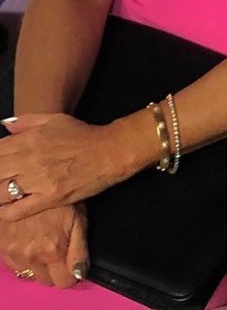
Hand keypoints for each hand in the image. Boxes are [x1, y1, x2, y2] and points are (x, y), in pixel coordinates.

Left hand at [0, 113, 134, 219]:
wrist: (109, 152)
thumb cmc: (82, 134)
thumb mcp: (55, 119)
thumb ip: (27, 121)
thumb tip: (5, 126)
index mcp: (30, 139)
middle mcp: (30, 159)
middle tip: (0, 179)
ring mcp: (38, 180)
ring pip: (0, 193)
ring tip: (1, 194)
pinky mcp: (49, 198)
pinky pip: (17, 210)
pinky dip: (5, 212)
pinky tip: (3, 210)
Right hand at [0, 203, 87, 287]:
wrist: (28, 180)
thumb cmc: (58, 195)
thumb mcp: (78, 217)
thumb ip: (80, 250)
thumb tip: (80, 273)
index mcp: (53, 250)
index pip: (65, 282)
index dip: (71, 272)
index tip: (72, 262)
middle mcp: (32, 256)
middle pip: (46, 280)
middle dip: (54, 268)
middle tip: (57, 247)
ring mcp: (14, 253)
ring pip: (29, 273)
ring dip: (36, 262)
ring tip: (42, 239)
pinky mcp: (2, 247)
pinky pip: (14, 263)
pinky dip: (22, 255)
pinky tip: (28, 238)